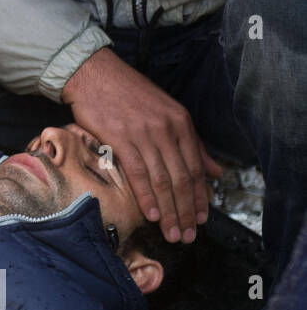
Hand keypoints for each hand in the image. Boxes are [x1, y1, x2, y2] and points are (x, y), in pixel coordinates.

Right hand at [63, 49, 222, 242]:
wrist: (94, 74)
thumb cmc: (127, 93)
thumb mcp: (167, 112)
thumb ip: (192, 143)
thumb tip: (215, 171)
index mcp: (181, 123)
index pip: (196, 168)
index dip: (200, 198)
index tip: (200, 219)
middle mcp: (167, 129)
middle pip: (182, 178)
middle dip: (186, 211)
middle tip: (187, 235)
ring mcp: (144, 134)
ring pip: (163, 180)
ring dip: (170, 211)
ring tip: (172, 234)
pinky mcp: (120, 138)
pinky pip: (138, 173)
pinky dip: (147, 196)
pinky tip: (152, 214)